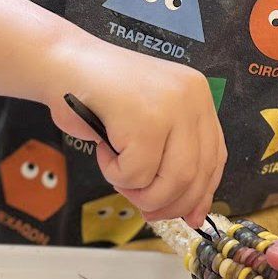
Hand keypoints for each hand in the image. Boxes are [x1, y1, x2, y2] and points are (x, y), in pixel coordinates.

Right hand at [46, 32, 224, 225]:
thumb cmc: (97, 95)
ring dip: (138, 191)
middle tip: (142, 207)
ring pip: (170, 181)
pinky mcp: (145, 120)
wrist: (62, 62)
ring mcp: (171, 107)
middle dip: (166, 203)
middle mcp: (191, 98)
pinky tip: (103, 149)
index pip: (215, 156)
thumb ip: (172, 157)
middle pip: (195, 175)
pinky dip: (113, 173)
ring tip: (117, 171)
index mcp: (197, 96)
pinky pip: (135, 174)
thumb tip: (192, 214)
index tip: (188, 216)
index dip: (202, 193)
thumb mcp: (148, 121)